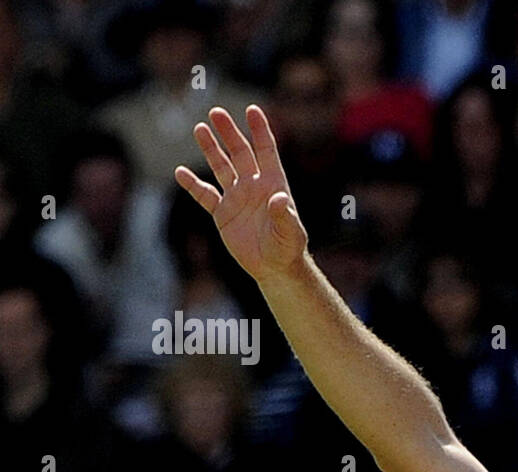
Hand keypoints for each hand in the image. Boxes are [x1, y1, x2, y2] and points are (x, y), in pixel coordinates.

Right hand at [174, 105, 307, 283]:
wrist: (274, 268)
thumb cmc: (288, 248)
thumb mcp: (290, 232)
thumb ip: (285, 215)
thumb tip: (279, 198)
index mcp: (273, 185)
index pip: (266, 152)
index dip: (260, 131)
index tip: (252, 110)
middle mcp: (254, 186)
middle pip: (240, 153)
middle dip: (229, 133)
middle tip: (216, 112)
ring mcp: (237, 198)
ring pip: (221, 167)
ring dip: (211, 149)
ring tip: (200, 129)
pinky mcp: (223, 213)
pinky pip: (205, 195)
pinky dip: (193, 184)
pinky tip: (180, 172)